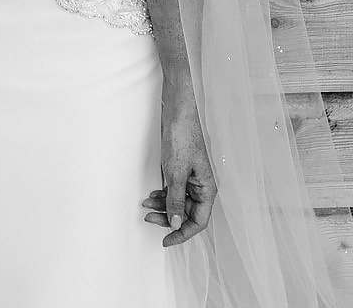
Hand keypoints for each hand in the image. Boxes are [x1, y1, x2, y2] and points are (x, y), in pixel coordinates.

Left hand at [143, 101, 215, 245]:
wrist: (178, 111)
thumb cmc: (183, 136)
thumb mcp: (176, 172)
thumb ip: (175, 200)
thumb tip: (175, 223)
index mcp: (207, 188)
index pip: (198, 221)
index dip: (182, 233)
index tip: (166, 241)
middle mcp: (202, 186)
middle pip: (187, 213)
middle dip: (168, 218)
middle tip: (148, 218)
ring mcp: (192, 178)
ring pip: (178, 202)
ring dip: (162, 205)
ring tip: (145, 204)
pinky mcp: (182, 170)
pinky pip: (174, 190)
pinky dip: (162, 194)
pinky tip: (151, 195)